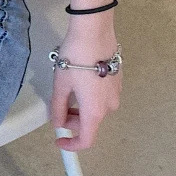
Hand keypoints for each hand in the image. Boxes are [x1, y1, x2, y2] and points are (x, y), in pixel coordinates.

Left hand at [50, 20, 120, 150]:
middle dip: (73, 119)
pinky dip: (90, 95)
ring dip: (81, 106)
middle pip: (90, 123)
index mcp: (95, 111)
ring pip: (96, 108)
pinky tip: (80, 79)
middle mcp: (110, 106)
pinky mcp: (118, 79)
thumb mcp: (61, 83)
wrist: (94, 31)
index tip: (58, 139)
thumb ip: (58, 107)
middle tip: (58, 106)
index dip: (71, 144)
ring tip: (67, 88)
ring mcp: (117, 92)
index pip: (86, 140)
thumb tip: (57, 123)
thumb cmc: (75, 58)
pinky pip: (102, 96)